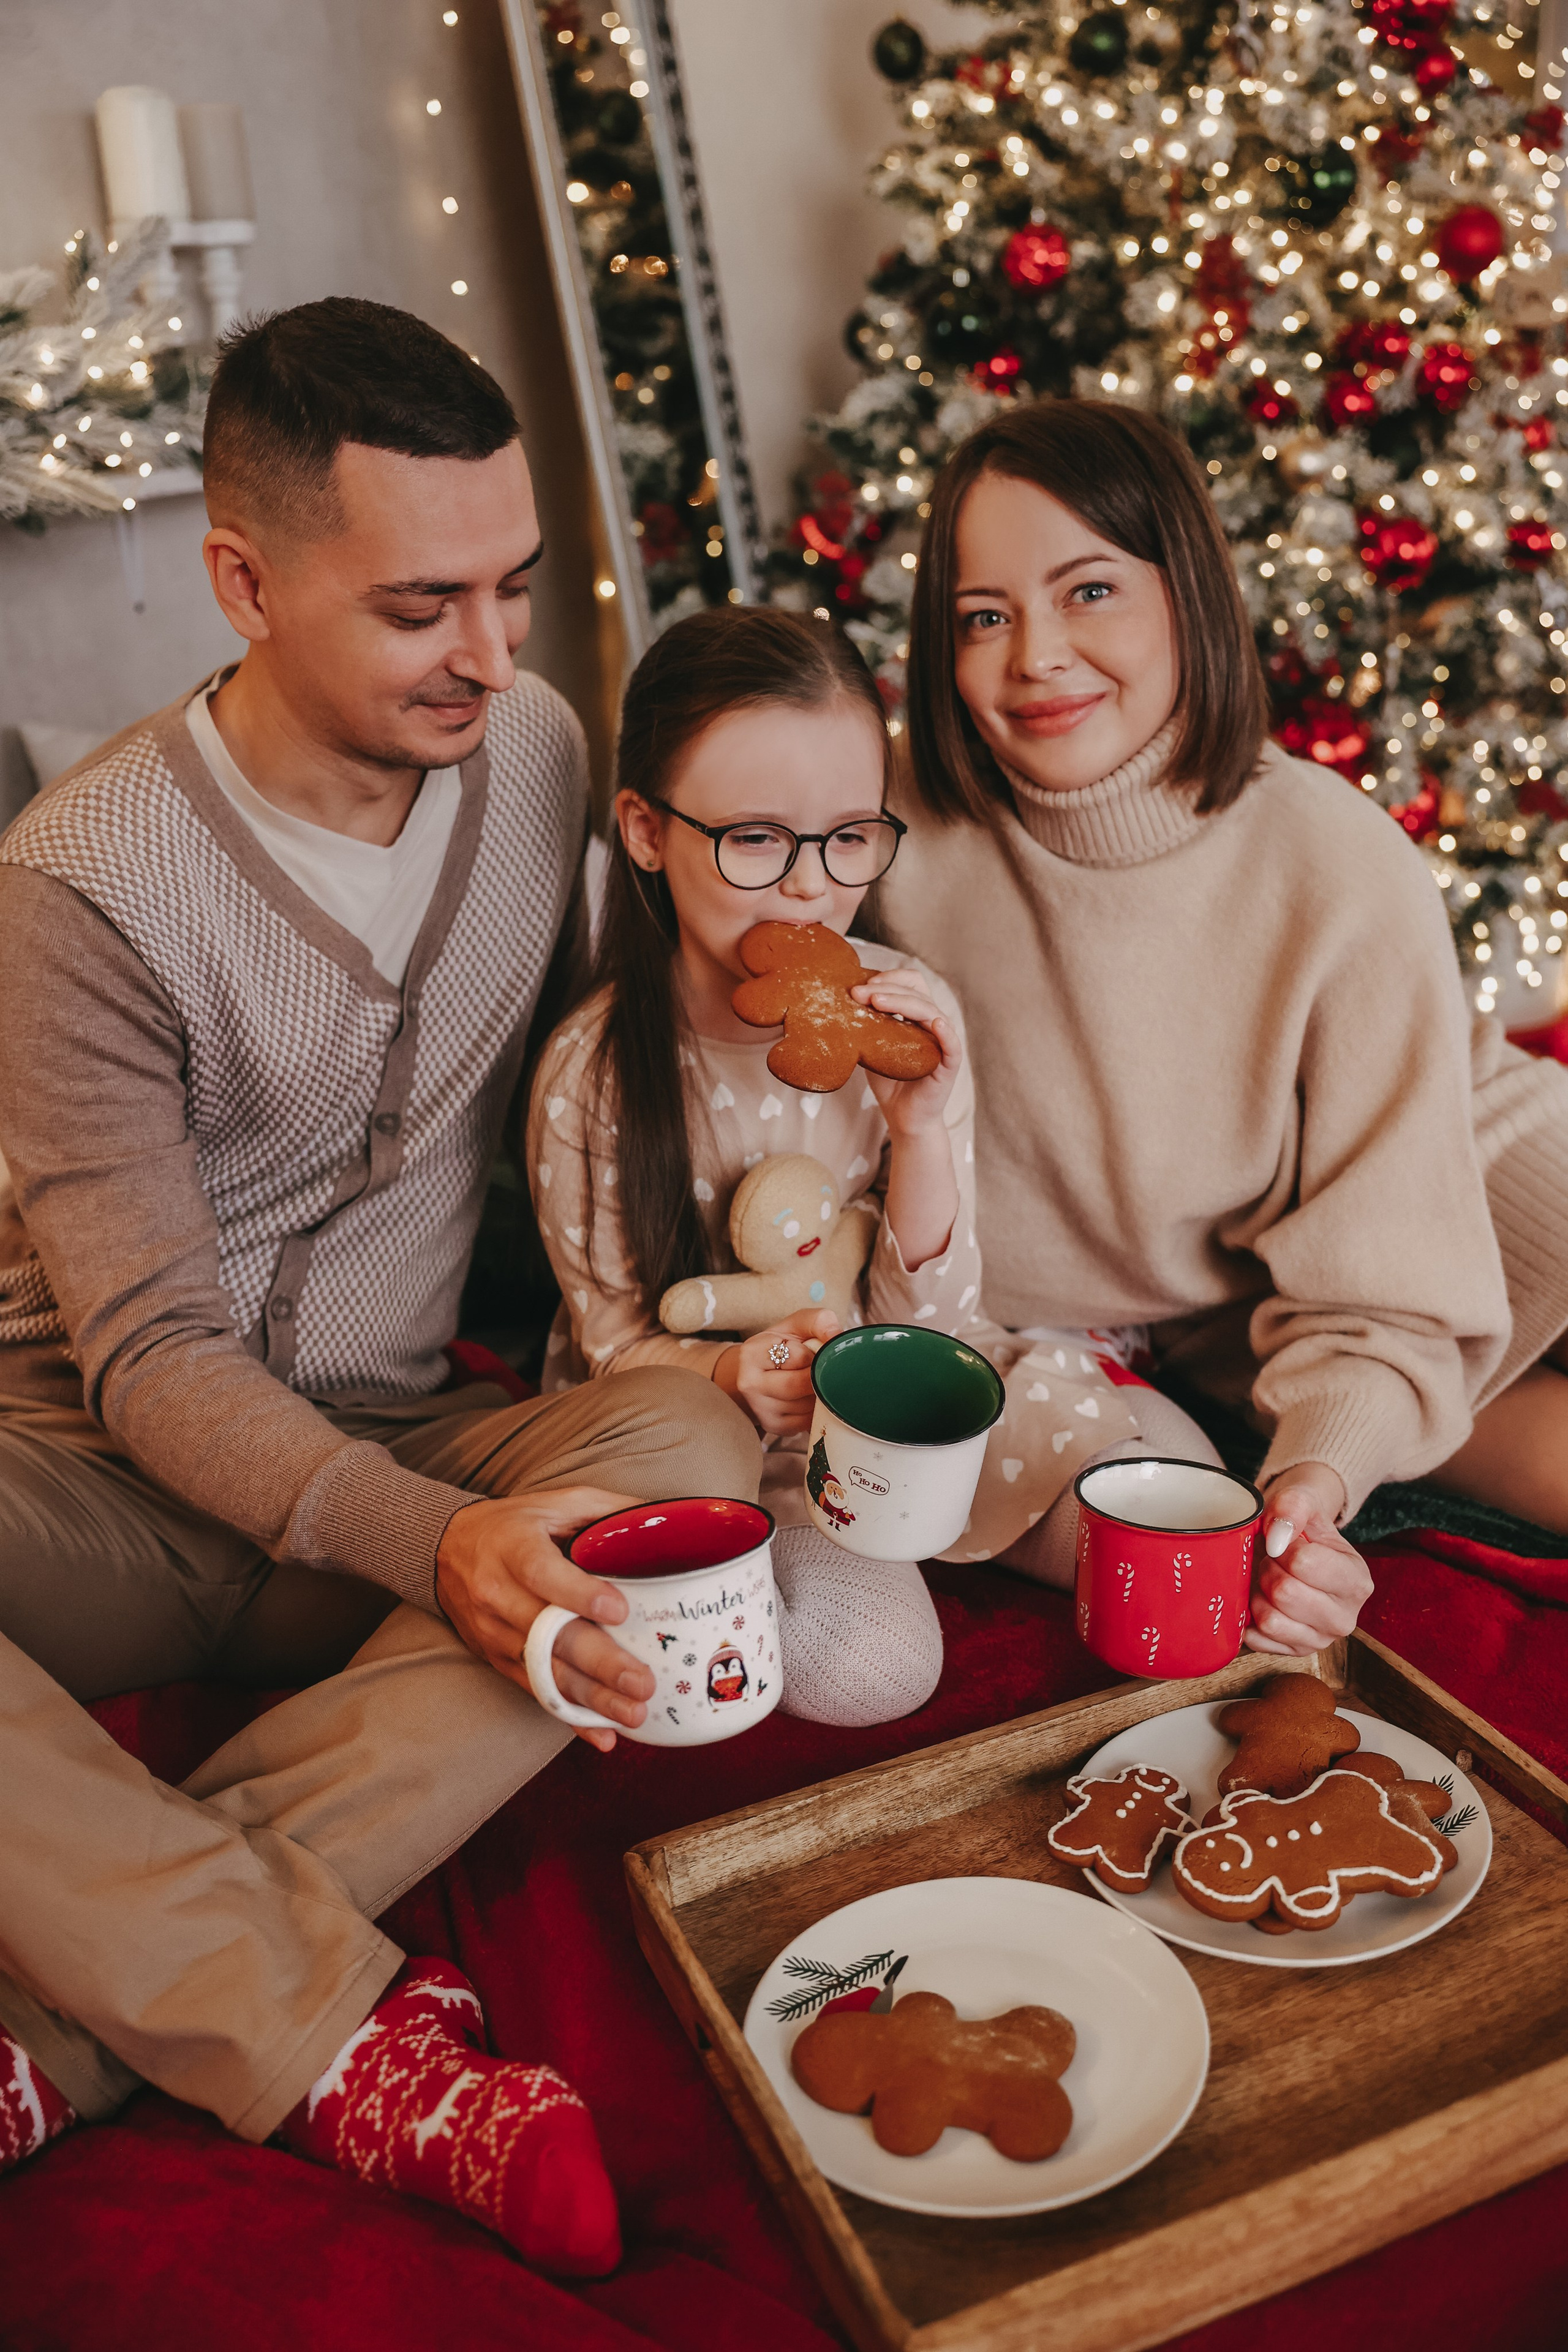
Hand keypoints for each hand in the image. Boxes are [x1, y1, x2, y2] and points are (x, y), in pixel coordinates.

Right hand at [436, 1485, 653, 1751]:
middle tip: (643, 1682)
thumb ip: (606, 1511)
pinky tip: (603, 1736)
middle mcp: (499, 1594)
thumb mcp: (556, 1503)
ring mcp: (496, 1634)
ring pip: (545, 1671)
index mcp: (514, 1548)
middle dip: (599, 1662)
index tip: (619, 1611)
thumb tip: (666, 1522)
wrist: (446, 1550)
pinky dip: (571, 1717)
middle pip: (549, 1634)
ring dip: (591, 1698)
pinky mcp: (498, 1660)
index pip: (542, 1573)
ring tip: (634, 1714)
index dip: (578, 1594)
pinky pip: (536, 1692)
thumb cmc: (514, 1525)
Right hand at [714, 1307, 838, 1436]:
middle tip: (822, 1368)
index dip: (812, 1353)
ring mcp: (760, 1408)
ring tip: (815, 1381)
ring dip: (819, 1394)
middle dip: (818, 1376)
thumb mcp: (796, 1325)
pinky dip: (816, 1410)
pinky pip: (807, 1421)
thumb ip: (818, 1321)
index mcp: (752, 1353)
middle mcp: (750, 1383)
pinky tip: (809, 1397)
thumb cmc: (783, 1346)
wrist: (761, 1372)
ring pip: (806, 1405)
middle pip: (800, 1384)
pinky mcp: (773, 1425)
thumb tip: (836, 1336)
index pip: (797, 1356)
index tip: (810, 1351)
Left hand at [850, 968, 961, 1136]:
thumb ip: (866, 1025)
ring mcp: (943, 1042)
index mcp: (916, 1016)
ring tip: (877, 1002)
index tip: (861, 986)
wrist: (902, 1118)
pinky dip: (946, 1033)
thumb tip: (839, 1002)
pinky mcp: (950, 1064)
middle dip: (887, 988)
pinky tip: (935, 1024)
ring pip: (930, 1012)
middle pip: (917, 992)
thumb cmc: (889, 1082)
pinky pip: (953, 1045)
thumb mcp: (873, 1047)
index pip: (910, 984)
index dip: (889, 979)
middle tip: (859, 993)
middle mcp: (932, 1024)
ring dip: (903, 1003)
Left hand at [1245, 1463, 1372, 1655]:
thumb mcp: (1303, 1504)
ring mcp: (1320, 1640)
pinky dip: (1251, 1618)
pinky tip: (1263, 1602)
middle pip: (1285, 1593)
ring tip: (1270, 1581)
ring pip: (1270, 1619)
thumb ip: (1293, 1507)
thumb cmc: (1301, 1528)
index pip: (1303, 1562)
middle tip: (1274, 1563)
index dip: (1283, 1546)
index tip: (1285, 1544)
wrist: (1297, 1551)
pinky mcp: (1294, 1653)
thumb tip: (1277, 1537)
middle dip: (1270, 1570)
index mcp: (1357, 1581)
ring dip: (1259, 1593)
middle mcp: (1345, 1618)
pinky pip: (1256, 1639)